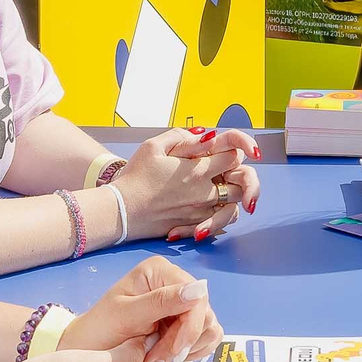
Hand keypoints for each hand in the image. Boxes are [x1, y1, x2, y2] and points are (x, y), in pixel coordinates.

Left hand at [60, 255, 222, 361]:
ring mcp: (182, 302)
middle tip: (157, 360)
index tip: (173, 353)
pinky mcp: (186, 322)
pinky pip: (207, 338)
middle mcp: (175, 282)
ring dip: (188, 349)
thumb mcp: (125, 315)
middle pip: (205, 314)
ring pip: (209, 327)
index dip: (190, 328)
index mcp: (159, 271)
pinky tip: (171, 357)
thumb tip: (199, 289)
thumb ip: (161, 302)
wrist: (88, 351)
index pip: (196, 298)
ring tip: (158, 359)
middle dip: (183, 343)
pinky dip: (193, 352)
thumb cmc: (99, 330)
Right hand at [114, 126, 260, 238]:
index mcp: (197, 170)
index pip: (234, 156)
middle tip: (232, 171)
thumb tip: (205, 135)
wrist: (120, 211)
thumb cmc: (134, 178)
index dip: (238, 149)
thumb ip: (181, 136)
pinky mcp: (194, 226)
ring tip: (224, 188)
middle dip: (241, 175)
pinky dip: (221, 214)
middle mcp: (204, 193)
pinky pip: (220, 222)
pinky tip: (211, 207)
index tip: (235, 150)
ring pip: (234, 205)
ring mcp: (201, 212)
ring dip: (233, 196)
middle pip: (241, 182)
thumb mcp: (153, 147)